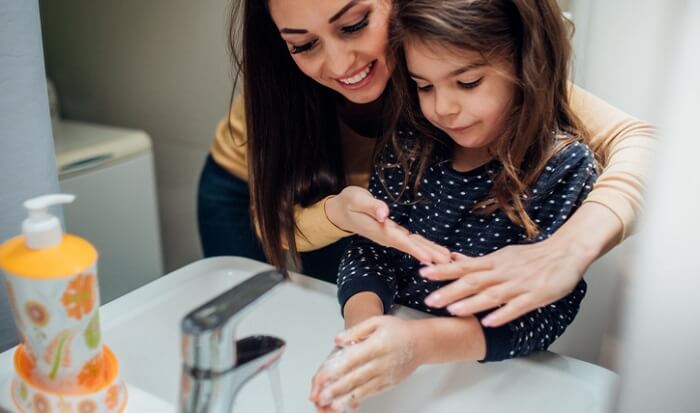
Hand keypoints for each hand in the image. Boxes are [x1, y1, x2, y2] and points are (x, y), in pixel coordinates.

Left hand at [309, 316, 421, 411]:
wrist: (421, 343)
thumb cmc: (399, 331)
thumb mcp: (377, 322)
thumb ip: (356, 330)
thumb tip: (338, 340)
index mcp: (378, 345)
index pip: (353, 359)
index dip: (336, 369)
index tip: (322, 377)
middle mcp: (382, 363)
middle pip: (355, 377)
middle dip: (336, 389)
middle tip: (320, 397)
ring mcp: (386, 376)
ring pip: (362, 389)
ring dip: (344, 398)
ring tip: (330, 405)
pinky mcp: (388, 384)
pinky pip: (371, 393)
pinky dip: (357, 400)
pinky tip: (346, 404)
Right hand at [325, 186, 449, 263]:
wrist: (340, 211)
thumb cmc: (348, 203)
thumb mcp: (356, 199)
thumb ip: (371, 206)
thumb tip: (384, 213)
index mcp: (379, 229)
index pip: (400, 241)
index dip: (415, 250)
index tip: (429, 259)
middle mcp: (386, 236)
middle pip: (410, 246)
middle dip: (428, 254)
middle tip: (447, 263)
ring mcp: (390, 236)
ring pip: (412, 245)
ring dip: (429, 252)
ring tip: (446, 259)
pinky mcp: (393, 233)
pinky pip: (411, 241)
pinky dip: (424, 246)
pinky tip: (434, 251)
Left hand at [420, 237, 591, 326]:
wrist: (566, 252)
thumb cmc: (533, 256)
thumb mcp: (503, 255)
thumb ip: (478, 261)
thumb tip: (454, 258)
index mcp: (494, 262)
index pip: (464, 266)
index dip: (443, 270)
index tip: (423, 273)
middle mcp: (502, 273)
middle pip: (473, 281)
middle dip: (450, 291)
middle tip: (428, 300)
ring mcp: (518, 285)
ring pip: (492, 295)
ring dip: (471, 303)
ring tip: (452, 311)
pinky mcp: (534, 296)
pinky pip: (516, 307)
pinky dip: (502, 314)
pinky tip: (489, 322)